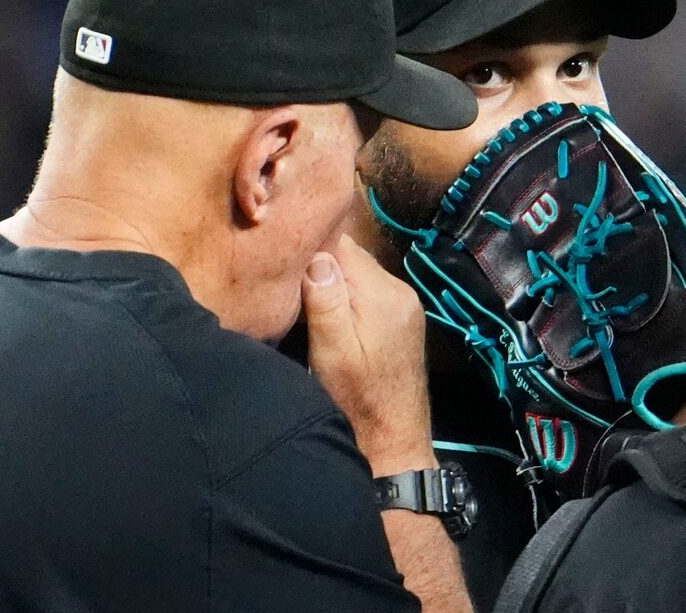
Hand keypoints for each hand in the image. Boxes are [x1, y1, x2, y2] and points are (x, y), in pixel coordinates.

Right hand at [303, 234, 435, 475]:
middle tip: (283, 274)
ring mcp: (405, 306)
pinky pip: (369, 292)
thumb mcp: (333, 351)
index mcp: (383, 294)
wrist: (394, 441)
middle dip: (320, 262)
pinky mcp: (402, 322)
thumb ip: (327, 301)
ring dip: (333, 281)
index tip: (280, 252)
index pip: (343, 244)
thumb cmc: (357, 400)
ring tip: (300, 293)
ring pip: (359, 274)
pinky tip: (327, 312)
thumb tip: (316, 254)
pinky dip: (347, 295)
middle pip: (352, 257)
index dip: (310, 244)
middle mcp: (400, 292)